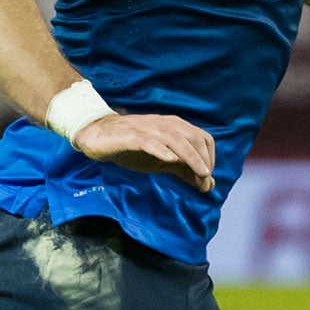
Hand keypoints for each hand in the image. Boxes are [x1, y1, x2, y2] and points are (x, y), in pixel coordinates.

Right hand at [71, 112, 216, 190]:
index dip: (210, 158)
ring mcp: (148, 129)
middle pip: (193, 138)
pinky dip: (161, 150)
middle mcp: (165, 125)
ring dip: (190, 156)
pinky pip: (149, 141)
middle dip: (203, 161)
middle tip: (204, 181)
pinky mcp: (131, 136)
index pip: (203, 138)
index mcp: (175, 127)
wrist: (99, 137)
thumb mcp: (163, 160)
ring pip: (175, 139)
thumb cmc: (133, 148)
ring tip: (200, 173)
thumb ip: (184, 170)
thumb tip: (208, 185)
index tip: (206, 178)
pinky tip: (169, 160)